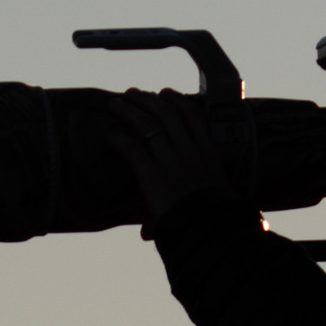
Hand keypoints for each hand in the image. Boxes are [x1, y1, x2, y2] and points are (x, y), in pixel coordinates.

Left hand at [104, 92, 236, 226]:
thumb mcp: (216, 196)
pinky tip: (108, 136)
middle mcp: (189, 150)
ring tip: (116, 103)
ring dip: (129, 111)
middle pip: (165, 114)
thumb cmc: (216, 219)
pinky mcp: (152, 173)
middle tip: (132, 94)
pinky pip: (131, 148)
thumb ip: (195, 196)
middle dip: (147, 100)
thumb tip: (177, 210)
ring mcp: (170, 160)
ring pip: (146, 124)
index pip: (192, 115)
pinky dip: (118, 139)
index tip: (165, 93)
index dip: (177, 101)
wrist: (209, 231)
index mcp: (208, 152)